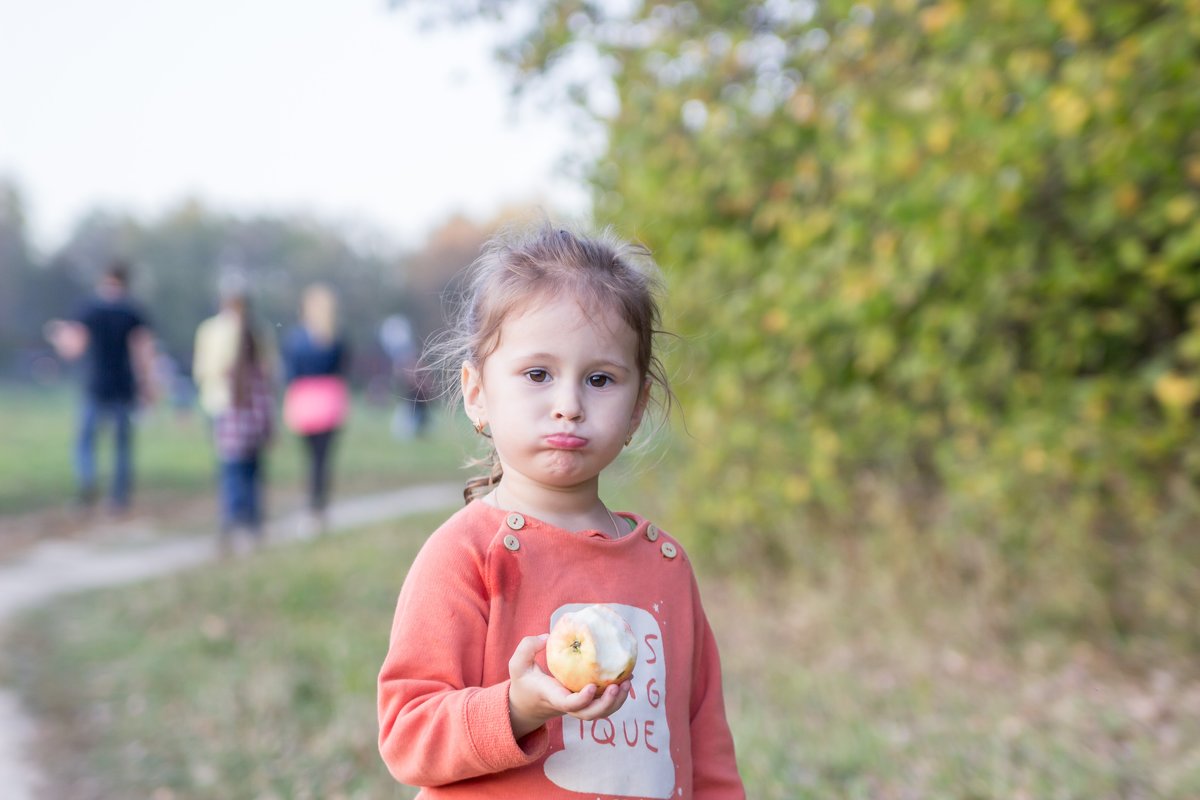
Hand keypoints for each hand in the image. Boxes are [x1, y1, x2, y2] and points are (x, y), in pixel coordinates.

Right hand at [507, 633, 631, 739]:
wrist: (527, 704)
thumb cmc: (525, 681)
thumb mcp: (517, 664)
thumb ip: (527, 647)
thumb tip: (547, 637)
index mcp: (552, 697)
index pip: (568, 704)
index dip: (582, 699)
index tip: (591, 687)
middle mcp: (567, 706)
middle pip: (590, 714)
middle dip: (606, 704)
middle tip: (618, 686)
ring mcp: (578, 707)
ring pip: (600, 713)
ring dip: (616, 702)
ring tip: (628, 682)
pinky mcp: (585, 704)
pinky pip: (603, 706)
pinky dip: (617, 697)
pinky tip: (626, 679)